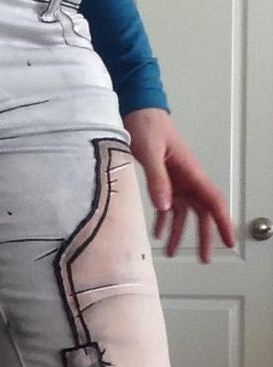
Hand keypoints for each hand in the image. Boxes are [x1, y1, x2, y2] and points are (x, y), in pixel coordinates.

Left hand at [122, 107, 233, 262]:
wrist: (138, 108)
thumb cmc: (147, 124)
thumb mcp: (150, 151)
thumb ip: (157, 179)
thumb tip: (165, 208)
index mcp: (190, 171)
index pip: (212, 201)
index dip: (222, 223)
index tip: (228, 242)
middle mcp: (187, 178)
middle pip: (201, 212)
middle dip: (205, 236)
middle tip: (204, 258)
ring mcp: (176, 180)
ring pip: (184, 212)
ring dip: (179, 232)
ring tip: (171, 253)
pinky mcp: (163, 179)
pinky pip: (168, 204)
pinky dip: (164, 220)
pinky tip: (158, 234)